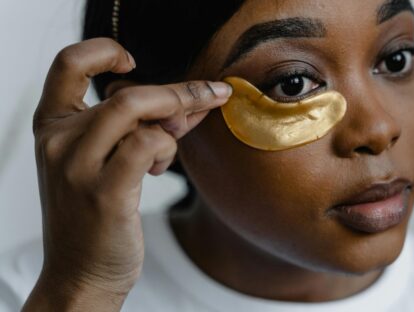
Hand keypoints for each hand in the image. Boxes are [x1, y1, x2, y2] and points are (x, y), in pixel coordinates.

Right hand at [23, 38, 230, 310]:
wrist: (80, 275)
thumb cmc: (97, 216)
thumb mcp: (109, 160)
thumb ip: (143, 126)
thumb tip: (191, 100)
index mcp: (52, 126)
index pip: (69, 64)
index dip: (104, 52)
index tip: (134, 64)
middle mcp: (58, 140)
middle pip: (128, 92)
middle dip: (181, 94)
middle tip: (213, 97)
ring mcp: (77, 165)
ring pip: (138, 110)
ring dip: (175, 122)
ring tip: (170, 150)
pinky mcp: (104, 191)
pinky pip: (148, 143)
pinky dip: (167, 148)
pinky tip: (159, 168)